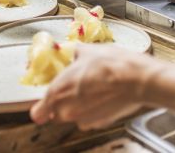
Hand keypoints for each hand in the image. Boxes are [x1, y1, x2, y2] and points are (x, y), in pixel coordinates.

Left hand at [30, 44, 162, 129]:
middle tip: (74, 88)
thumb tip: (70, 52)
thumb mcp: (86, 50)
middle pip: (56, 114)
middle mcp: (67, 110)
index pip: (37, 113)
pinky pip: (89, 119)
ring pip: (73, 116)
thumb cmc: (111, 65)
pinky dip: (93, 110)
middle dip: (62, 102)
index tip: (46, 101)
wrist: (137, 79)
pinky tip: (102, 96)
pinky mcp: (99, 123)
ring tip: (91, 90)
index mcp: (58, 92)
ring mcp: (83, 120)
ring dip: (78, 106)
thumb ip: (72, 54)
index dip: (41, 107)